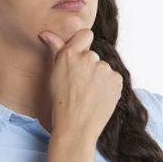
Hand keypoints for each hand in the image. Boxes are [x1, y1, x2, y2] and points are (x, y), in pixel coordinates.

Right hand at [38, 28, 122, 142]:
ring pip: (103, 69)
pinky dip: (109, 87)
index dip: (84, 45)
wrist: (75, 128)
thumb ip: (55, 49)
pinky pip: (113, 79)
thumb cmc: (61, 103)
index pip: (86, 34)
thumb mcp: (55, 74)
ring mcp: (104, 69)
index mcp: (70, 54)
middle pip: (93, 56)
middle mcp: (88, 57)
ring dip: (99, 78)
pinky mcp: (116, 80)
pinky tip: (99, 98)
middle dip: (89, 68)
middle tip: (80, 87)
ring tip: (89, 95)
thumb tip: (46, 33)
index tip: (80, 59)